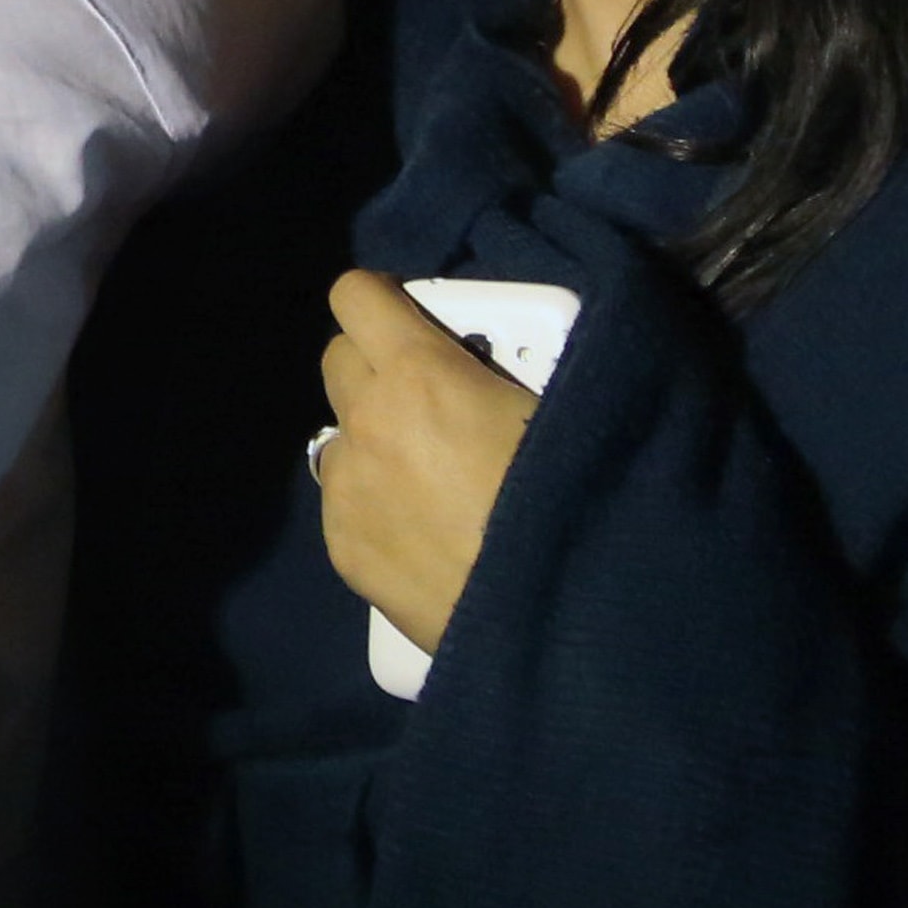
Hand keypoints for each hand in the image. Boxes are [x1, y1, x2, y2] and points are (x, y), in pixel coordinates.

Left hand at [314, 268, 536, 653]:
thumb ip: (508, 358)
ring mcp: (347, 488)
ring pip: (337, 434)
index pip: (356, 295)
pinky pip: (343, 498)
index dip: (382, 299)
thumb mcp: (553, 400)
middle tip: (429, 393)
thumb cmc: (570, 494)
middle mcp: (366, 421)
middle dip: (376, 364)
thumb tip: (491, 348)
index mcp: (417, 371)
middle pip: (338, 359)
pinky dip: (371, 498)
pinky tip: (422, 529)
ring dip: (372, 437)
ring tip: (432, 473)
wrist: (554, 611)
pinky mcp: (341, 546)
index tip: (410, 316)